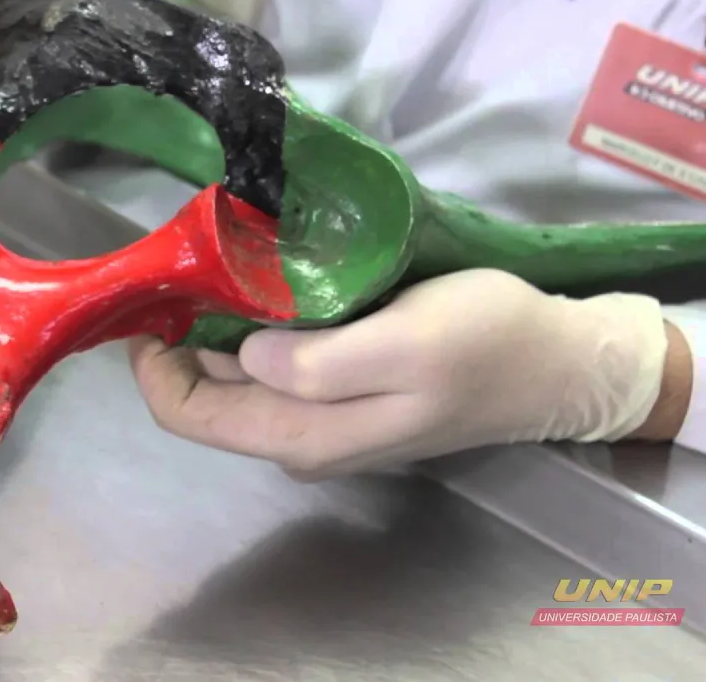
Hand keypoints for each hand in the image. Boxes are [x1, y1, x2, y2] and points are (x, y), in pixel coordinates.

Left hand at [128, 269, 673, 480]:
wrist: (556, 364)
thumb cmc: (486, 342)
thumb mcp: (407, 345)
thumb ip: (319, 364)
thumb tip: (245, 352)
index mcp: (303, 436)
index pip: (187, 413)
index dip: (151, 362)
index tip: (149, 297)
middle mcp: (298, 441)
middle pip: (203, 398)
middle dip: (176, 338)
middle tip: (180, 266)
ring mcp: (319, 422)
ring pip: (234, 382)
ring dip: (213, 329)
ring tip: (213, 265)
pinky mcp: (339, 396)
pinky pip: (269, 369)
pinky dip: (250, 330)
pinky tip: (261, 285)